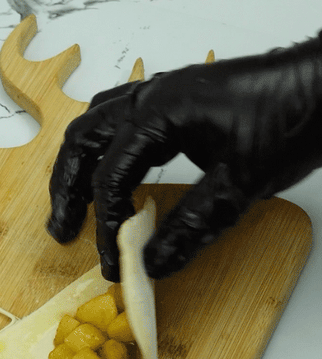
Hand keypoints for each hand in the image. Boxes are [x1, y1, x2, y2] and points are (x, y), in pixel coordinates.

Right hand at [47, 35, 321, 279]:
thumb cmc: (294, 118)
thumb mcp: (240, 185)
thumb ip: (189, 227)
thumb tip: (151, 265)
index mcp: (161, 113)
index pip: (111, 175)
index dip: (105, 225)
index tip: (112, 262)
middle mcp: (155, 96)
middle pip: (83, 141)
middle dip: (68, 190)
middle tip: (64, 232)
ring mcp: (166, 92)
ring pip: (96, 124)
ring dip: (79, 165)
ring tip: (75, 206)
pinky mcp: (181, 98)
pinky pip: (122, 116)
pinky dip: (106, 146)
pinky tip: (113, 170)